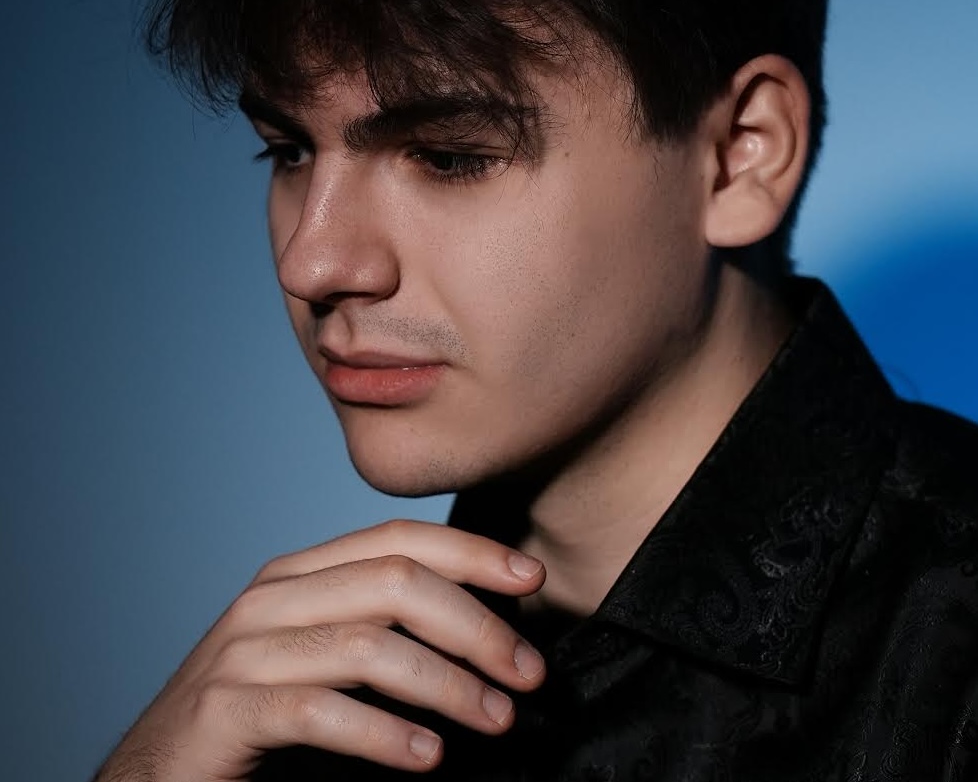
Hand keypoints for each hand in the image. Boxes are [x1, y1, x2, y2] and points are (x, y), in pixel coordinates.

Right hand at [93, 520, 546, 779]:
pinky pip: (320, 711)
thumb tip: (488, 630)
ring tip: (497, 719)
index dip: (472, 552)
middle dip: (476, 624)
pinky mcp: (225, 710)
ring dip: (448, 684)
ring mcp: (244, 649)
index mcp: (302, 573)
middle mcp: (272, 596)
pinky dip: (384, 734)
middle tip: (529, 672)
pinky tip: (428, 757)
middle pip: (396, 583)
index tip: (533, 578)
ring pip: (369, 645)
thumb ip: (387, 631)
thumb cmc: (259, 717)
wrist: (155, 775)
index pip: (400, 538)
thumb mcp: (327, 656)